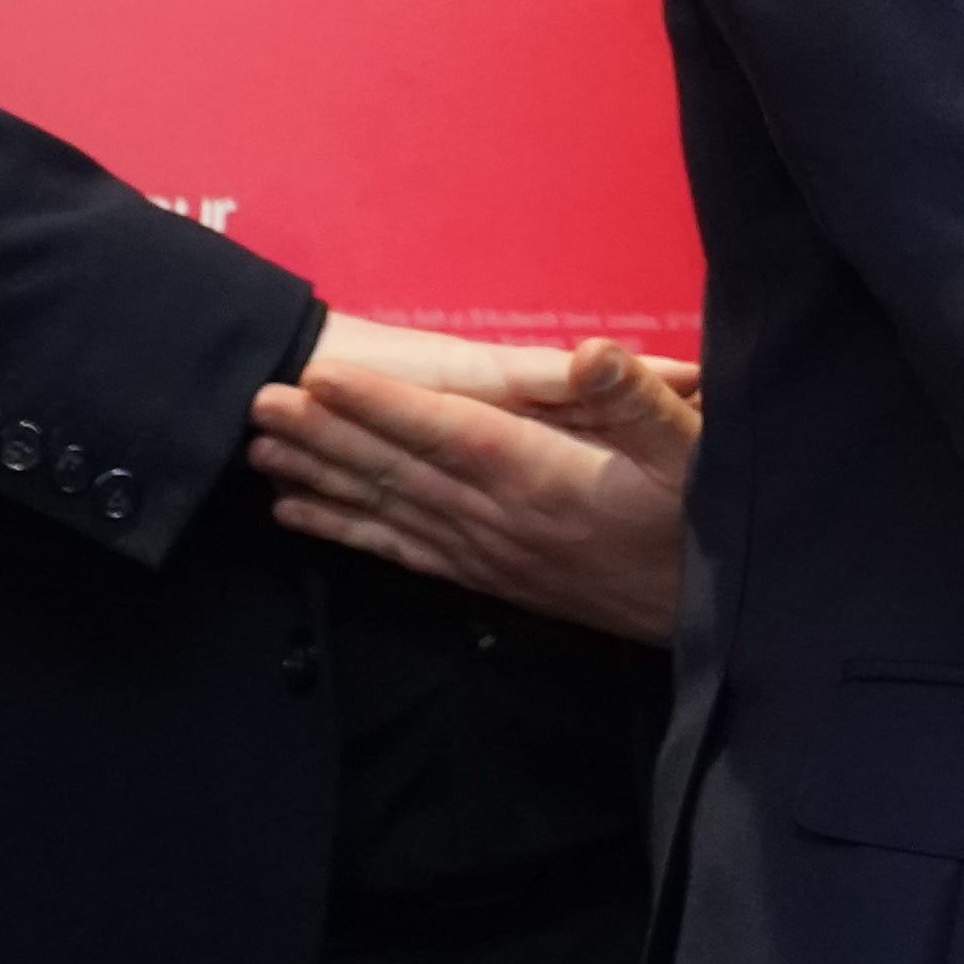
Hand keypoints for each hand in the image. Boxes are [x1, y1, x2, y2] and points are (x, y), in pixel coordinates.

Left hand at [251, 331, 699, 642]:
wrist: (705, 610)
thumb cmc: (700, 517)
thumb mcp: (690, 448)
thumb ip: (638, 400)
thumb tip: (592, 353)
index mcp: (542, 478)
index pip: (445, 433)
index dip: (380, 404)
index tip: (321, 377)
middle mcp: (498, 518)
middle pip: (396, 470)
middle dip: (325, 434)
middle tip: (259, 401)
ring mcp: (484, 553)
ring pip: (386, 509)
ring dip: (319, 477)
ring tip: (259, 450)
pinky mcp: (483, 577)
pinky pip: (400, 551)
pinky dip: (346, 530)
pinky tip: (299, 514)